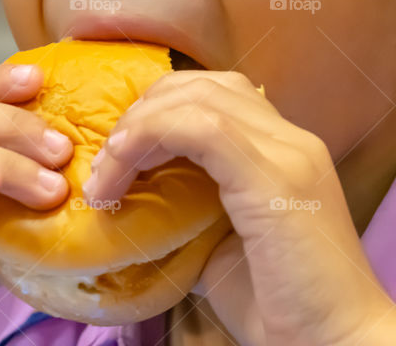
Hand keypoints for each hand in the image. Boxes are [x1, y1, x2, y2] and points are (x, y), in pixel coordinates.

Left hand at [82, 70, 395, 345]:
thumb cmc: (283, 310)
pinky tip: (119, 177)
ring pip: (196, 98)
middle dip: (142, 111)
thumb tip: (140, 204)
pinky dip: (147, 141)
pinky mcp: (274, 175)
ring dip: (136, 128)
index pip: (216, 95)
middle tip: (107, 160)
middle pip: (202, 85)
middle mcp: (290, 140)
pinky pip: (200, 128)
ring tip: (105, 173)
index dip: (159, 111)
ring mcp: (287, 152)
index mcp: (283, 152)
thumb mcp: (221, 248)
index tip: (120, 154)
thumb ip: (191, 213)